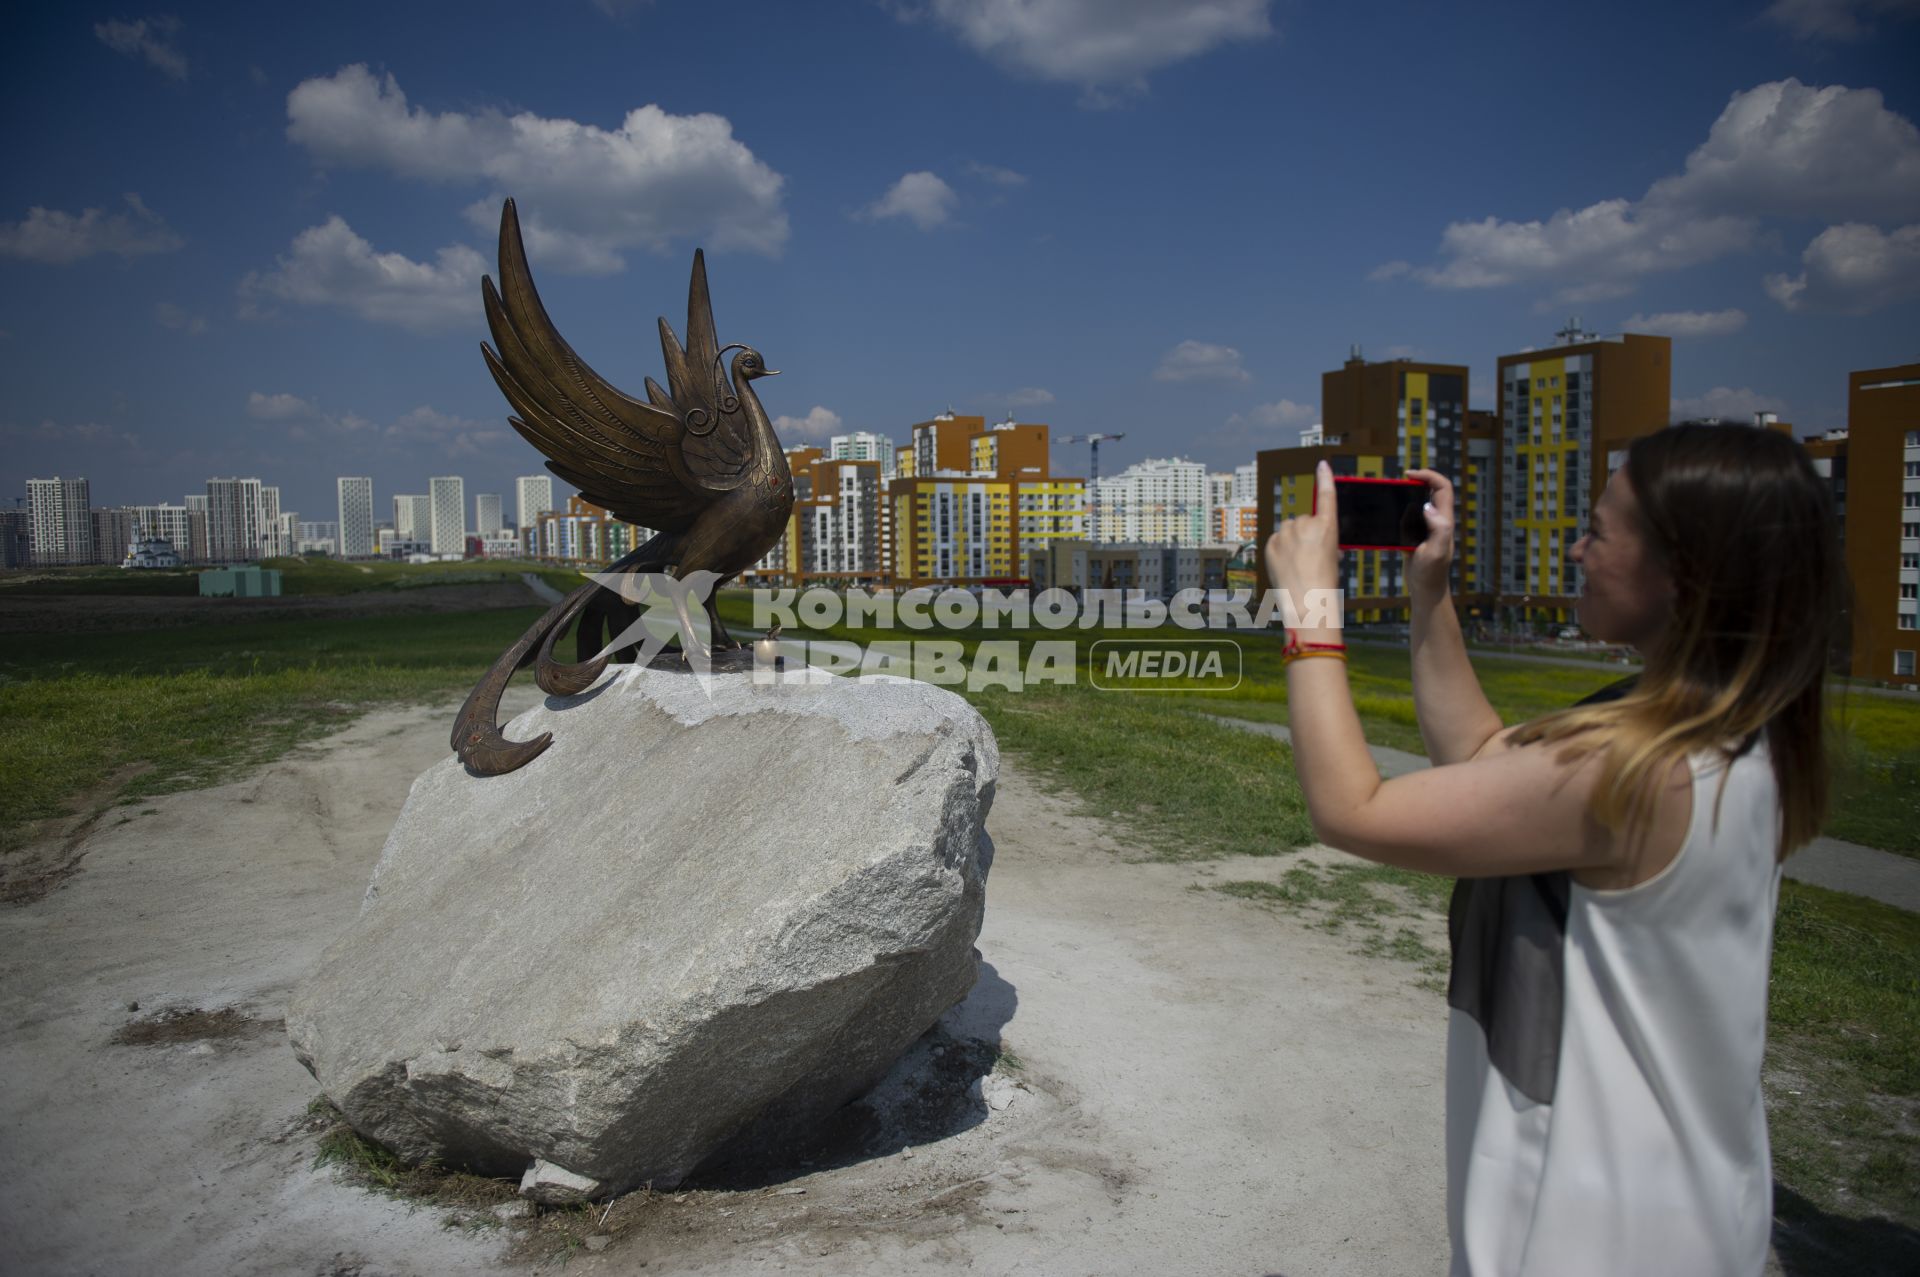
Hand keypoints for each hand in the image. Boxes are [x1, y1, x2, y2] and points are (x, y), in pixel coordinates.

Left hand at [1264, 460, 1342, 637]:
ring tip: (1298, 564)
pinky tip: (1287, 565)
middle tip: (1311, 557)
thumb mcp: (1332, 556)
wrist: (1306, 602)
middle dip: (1306, 534)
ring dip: (1292, 541)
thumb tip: (1311, 537)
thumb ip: (1321, 539)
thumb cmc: (1324, 583)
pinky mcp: (1271, 543)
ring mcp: (1286, 533)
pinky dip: (1280, 549)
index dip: (1325, 479)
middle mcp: (1306, 524)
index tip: (1322, 464)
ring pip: (1289, 530)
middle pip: (1304, 521)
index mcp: (1327, 526)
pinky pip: (1276, 540)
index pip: (1326, 496)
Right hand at [1403, 467, 1454, 599]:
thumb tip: (1428, 507)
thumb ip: (1439, 529)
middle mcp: (1437, 520)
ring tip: (1391, 494)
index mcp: (1444, 520)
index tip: (1409, 475)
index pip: (1442, 487)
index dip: (1429, 476)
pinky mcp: (1416, 534)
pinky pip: (1410, 515)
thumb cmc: (1432, 573)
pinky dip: (1400, 509)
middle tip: (1398, 482)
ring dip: (1407, 493)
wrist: (1426, 589)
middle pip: (1432, 490)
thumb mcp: (1437, 551)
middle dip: (1418, 480)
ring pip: (1420, 501)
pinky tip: (1387, 514)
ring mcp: (1427, 527)